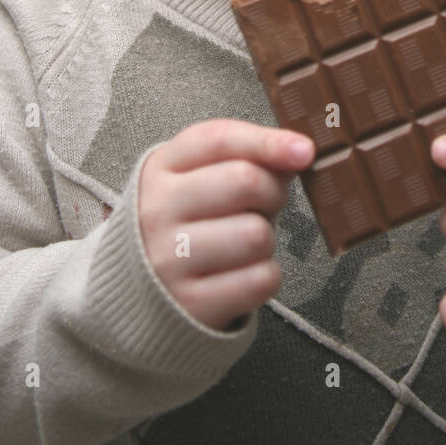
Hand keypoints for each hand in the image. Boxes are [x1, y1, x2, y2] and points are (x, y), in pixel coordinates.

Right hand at [138, 120, 315, 332]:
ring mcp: (170, 260)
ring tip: (245, 242)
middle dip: (273, 192)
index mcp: (162, 168)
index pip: (218, 140)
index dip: (267, 142)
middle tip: (265, 204)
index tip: (304, 151)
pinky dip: (266, 275)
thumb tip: (299, 152)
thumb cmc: (189, 222)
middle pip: (244, 181)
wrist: (141, 290)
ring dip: (267, 239)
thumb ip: (245, 157)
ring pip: (257, 234)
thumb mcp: (199, 177)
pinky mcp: (191, 304)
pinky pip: (261, 279)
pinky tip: (243, 272)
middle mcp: (158, 210)